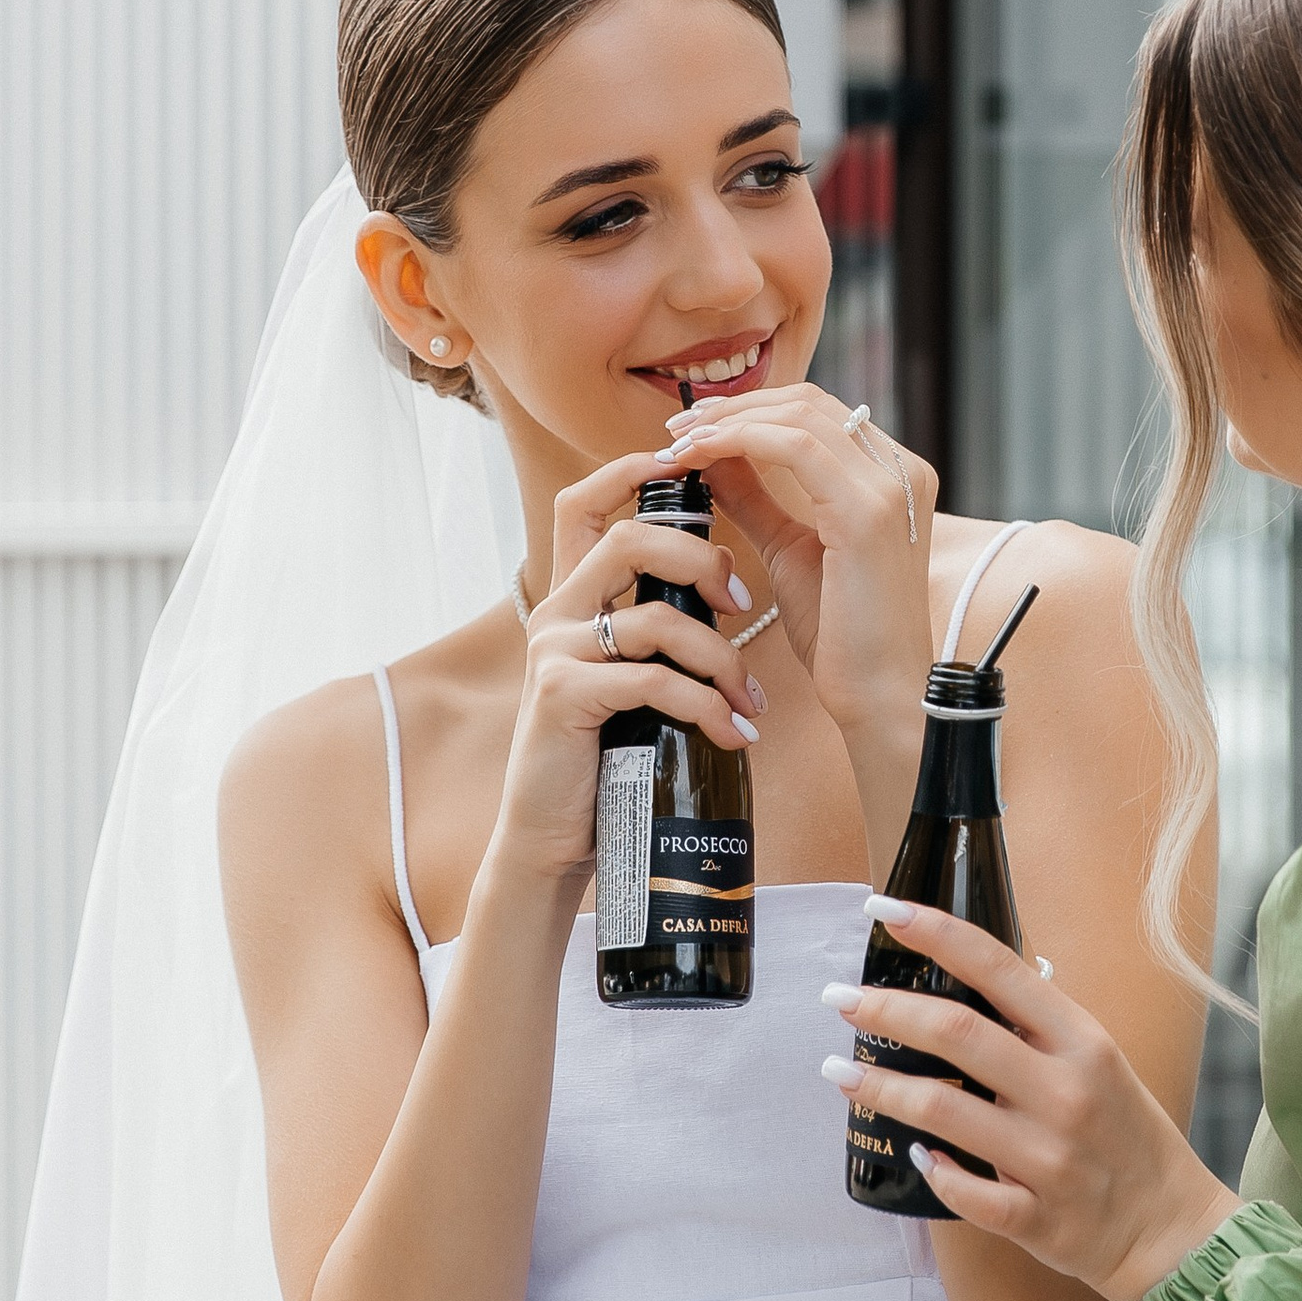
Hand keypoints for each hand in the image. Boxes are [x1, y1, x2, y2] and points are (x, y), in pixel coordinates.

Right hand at [488, 480, 763, 889]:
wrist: (553, 835)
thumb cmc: (603, 753)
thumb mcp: (629, 675)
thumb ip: (656, 628)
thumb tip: (722, 587)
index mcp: (571, 597)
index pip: (584, 503)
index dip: (630, 471)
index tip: (690, 466)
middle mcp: (554, 612)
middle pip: (629, 541)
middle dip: (700, 560)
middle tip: (742, 602)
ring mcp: (554, 652)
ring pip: (655, 618)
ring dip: (719, 658)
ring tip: (748, 702)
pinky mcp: (562, 696)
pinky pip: (651, 679)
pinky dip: (704, 705)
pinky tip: (732, 735)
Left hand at [661, 384, 935, 748]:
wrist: (878, 694)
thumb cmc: (841, 635)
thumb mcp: (789, 549)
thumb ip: (757, 498)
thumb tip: (714, 455)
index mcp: (893, 475)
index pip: (816, 414)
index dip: (750, 409)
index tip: (694, 428)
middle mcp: (902, 470)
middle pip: (807, 403)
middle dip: (733, 408)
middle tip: (677, 429)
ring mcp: (891, 487)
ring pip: (798, 416)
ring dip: (728, 421)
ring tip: (678, 443)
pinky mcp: (867, 512)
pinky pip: (794, 448)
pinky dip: (738, 441)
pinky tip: (698, 457)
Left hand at [820, 899, 1235, 1300]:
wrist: (1173, 1229)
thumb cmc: (1129, 1135)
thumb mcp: (1102, 1060)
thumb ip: (1043, 1025)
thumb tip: (984, 975)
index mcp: (1082, 1041)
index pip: (998, 967)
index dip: (935, 933)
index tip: (883, 909)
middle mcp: (1064, 1091)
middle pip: (956, 1032)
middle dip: (885, 1010)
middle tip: (839, 999)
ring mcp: (1048, 1156)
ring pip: (942, 1111)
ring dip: (880, 1085)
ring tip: (838, 1070)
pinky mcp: (1035, 1216)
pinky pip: (965, 1192)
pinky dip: (933, 1170)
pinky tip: (911, 1152)